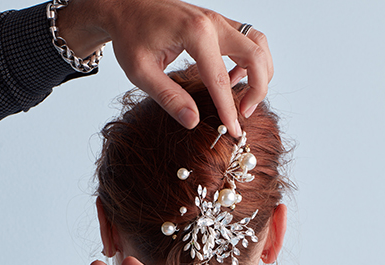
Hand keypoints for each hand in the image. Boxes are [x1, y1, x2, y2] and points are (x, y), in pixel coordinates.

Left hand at [56, 0, 272, 135]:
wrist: (124, 6)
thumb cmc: (130, 35)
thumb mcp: (142, 72)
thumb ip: (169, 98)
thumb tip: (193, 122)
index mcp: (195, 33)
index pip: (221, 79)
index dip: (230, 110)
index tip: (235, 132)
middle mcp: (213, 22)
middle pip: (255, 55)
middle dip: (257, 89)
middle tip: (243, 113)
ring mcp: (218, 20)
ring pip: (258, 43)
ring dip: (260, 72)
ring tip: (243, 98)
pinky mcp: (217, 23)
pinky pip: (248, 39)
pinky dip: (250, 61)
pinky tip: (232, 80)